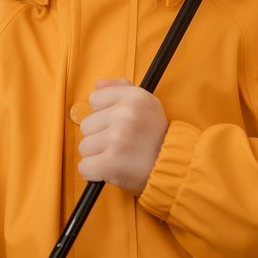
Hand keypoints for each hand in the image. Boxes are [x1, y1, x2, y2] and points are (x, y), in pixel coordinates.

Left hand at [77, 78, 167, 194]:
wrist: (173, 168)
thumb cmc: (155, 137)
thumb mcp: (147, 103)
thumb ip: (121, 88)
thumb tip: (97, 85)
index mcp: (134, 96)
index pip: (94, 99)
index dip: (103, 113)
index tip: (117, 123)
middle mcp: (125, 114)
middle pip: (86, 125)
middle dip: (99, 136)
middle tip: (121, 143)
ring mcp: (117, 138)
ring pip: (84, 146)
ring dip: (97, 155)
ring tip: (119, 156)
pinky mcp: (111, 162)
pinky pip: (85, 166)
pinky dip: (94, 172)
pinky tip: (111, 170)